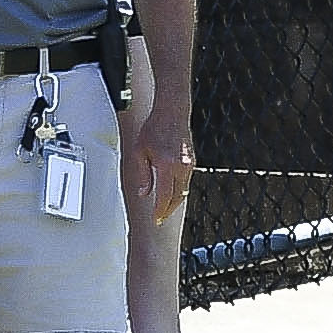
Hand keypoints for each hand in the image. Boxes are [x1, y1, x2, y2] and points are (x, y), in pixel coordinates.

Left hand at [124, 107, 192, 225]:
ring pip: (183, 190)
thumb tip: (144, 193)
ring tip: (164, 207)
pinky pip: (185, 181)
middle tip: (160, 217)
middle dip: (168, 210)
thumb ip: (143, 174)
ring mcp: (188, 164)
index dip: (160, 211)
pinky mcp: (192, 161)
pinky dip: (178, 190)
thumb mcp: (140, 151)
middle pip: (177, 197)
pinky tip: (171, 191)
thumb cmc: (154, 128)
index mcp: (166, 166)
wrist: (172, 112)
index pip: (165, 197)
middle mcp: (180, 168)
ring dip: (174, 201)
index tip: (156, 219)